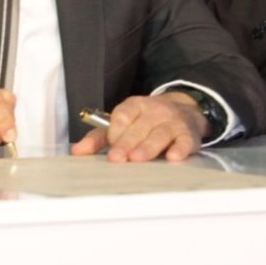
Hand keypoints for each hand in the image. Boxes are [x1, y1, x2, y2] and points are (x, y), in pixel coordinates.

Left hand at [71, 92, 203, 162]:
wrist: (186, 110)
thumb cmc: (148, 121)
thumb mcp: (124, 123)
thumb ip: (99, 138)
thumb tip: (77, 151)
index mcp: (135, 106)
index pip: (123, 115)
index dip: (115, 131)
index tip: (110, 145)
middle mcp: (154, 111)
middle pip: (139, 127)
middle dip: (127, 143)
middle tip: (117, 158)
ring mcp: (173, 122)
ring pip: (160, 134)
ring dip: (148, 147)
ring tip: (138, 158)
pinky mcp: (189, 135)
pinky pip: (185, 141)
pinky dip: (180, 148)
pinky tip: (173, 157)